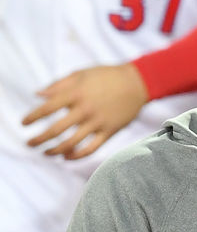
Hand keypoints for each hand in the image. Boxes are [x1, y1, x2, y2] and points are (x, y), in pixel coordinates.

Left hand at [22, 63, 149, 158]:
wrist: (137, 83)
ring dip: (55, 150)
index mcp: (75, 93)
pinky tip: (67, 157)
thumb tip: (38, 95)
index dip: (32, 117)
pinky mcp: (109, 131)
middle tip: (29, 143)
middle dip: (39, 139)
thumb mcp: (80, 74)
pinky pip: (91, 148)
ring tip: (46, 153)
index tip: (24, 123)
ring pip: (72, 143)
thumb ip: (58, 85)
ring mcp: (98, 122)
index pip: (47, 108)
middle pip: (56, 130)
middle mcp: (85, 109)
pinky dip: (77, 156)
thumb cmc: (107, 76)